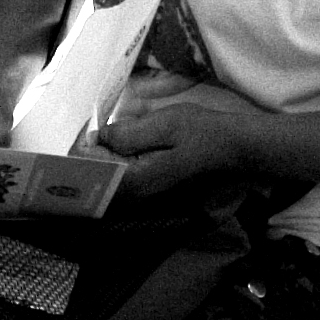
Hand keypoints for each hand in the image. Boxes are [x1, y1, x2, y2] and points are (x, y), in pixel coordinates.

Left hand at [91, 83, 266, 201]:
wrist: (234, 149)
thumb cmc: (202, 133)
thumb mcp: (165, 124)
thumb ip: (128, 133)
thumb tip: (98, 136)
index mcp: (134, 180)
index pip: (88, 167)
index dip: (85, 143)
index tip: (94, 124)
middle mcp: (134, 195)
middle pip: (92, 176)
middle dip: (89, 152)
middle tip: (98, 126)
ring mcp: (141, 196)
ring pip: (104, 178)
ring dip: (100, 157)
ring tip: (108, 133)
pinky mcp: (148, 189)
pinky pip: (118, 178)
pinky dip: (113, 162)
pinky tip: (122, 144)